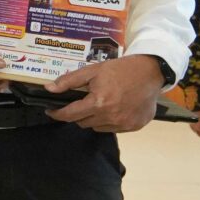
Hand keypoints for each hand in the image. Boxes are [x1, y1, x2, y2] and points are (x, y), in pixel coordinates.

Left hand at [45, 55, 163, 131]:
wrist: (150, 72)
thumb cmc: (120, 70)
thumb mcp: (92, 71)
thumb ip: (69, 81)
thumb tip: (48, 88)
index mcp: (98, 102)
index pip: (70, 115)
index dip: (57, 113)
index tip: (51, 111)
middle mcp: (111, 116)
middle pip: (82, 122)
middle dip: (76, 113)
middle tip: (80, 102)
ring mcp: (123, 123)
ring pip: (96, 127)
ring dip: (92, 118)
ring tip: (99, 104)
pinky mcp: (134, 127)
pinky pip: (113, 129)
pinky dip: (108, 121)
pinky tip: (113, 108)